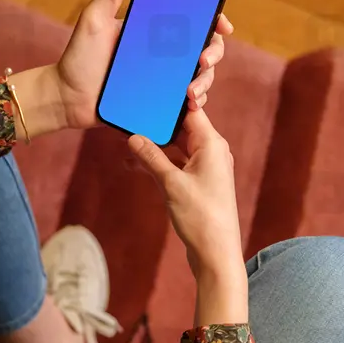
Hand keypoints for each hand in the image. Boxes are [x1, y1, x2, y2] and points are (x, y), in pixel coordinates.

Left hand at [57, 0, 233, 129]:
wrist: (66, 99)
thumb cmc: (78, 57)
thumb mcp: (93, 19)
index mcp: (153, 29)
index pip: (191, 19)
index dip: (213, 18)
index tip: (223, 23)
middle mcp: (162, 52)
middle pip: (202, 47)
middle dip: (214, 52)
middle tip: (204, 59)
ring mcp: (162, 78)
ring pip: (199, 76)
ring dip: (205, 81)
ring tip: (192, 90)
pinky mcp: (157, 101)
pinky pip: (183, 102)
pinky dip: (193, 102)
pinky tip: (189, 104)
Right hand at [128, 109, 247, 324]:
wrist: (216, 252)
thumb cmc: (201, 217)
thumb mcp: (171, 184)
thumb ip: (152, 157)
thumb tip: (133, 137)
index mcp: (212, 144)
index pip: (190, 111)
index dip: (170, 101)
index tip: (150, 89)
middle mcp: (212, 151)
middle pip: (182, 127)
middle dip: (157, 123)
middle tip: (131, 114)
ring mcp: (206, 168)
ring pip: (176, 147)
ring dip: (154, 146)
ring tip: (127, 140)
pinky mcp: (198, 183)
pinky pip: (176, 164)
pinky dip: (159, 163)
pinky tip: (136, 162)